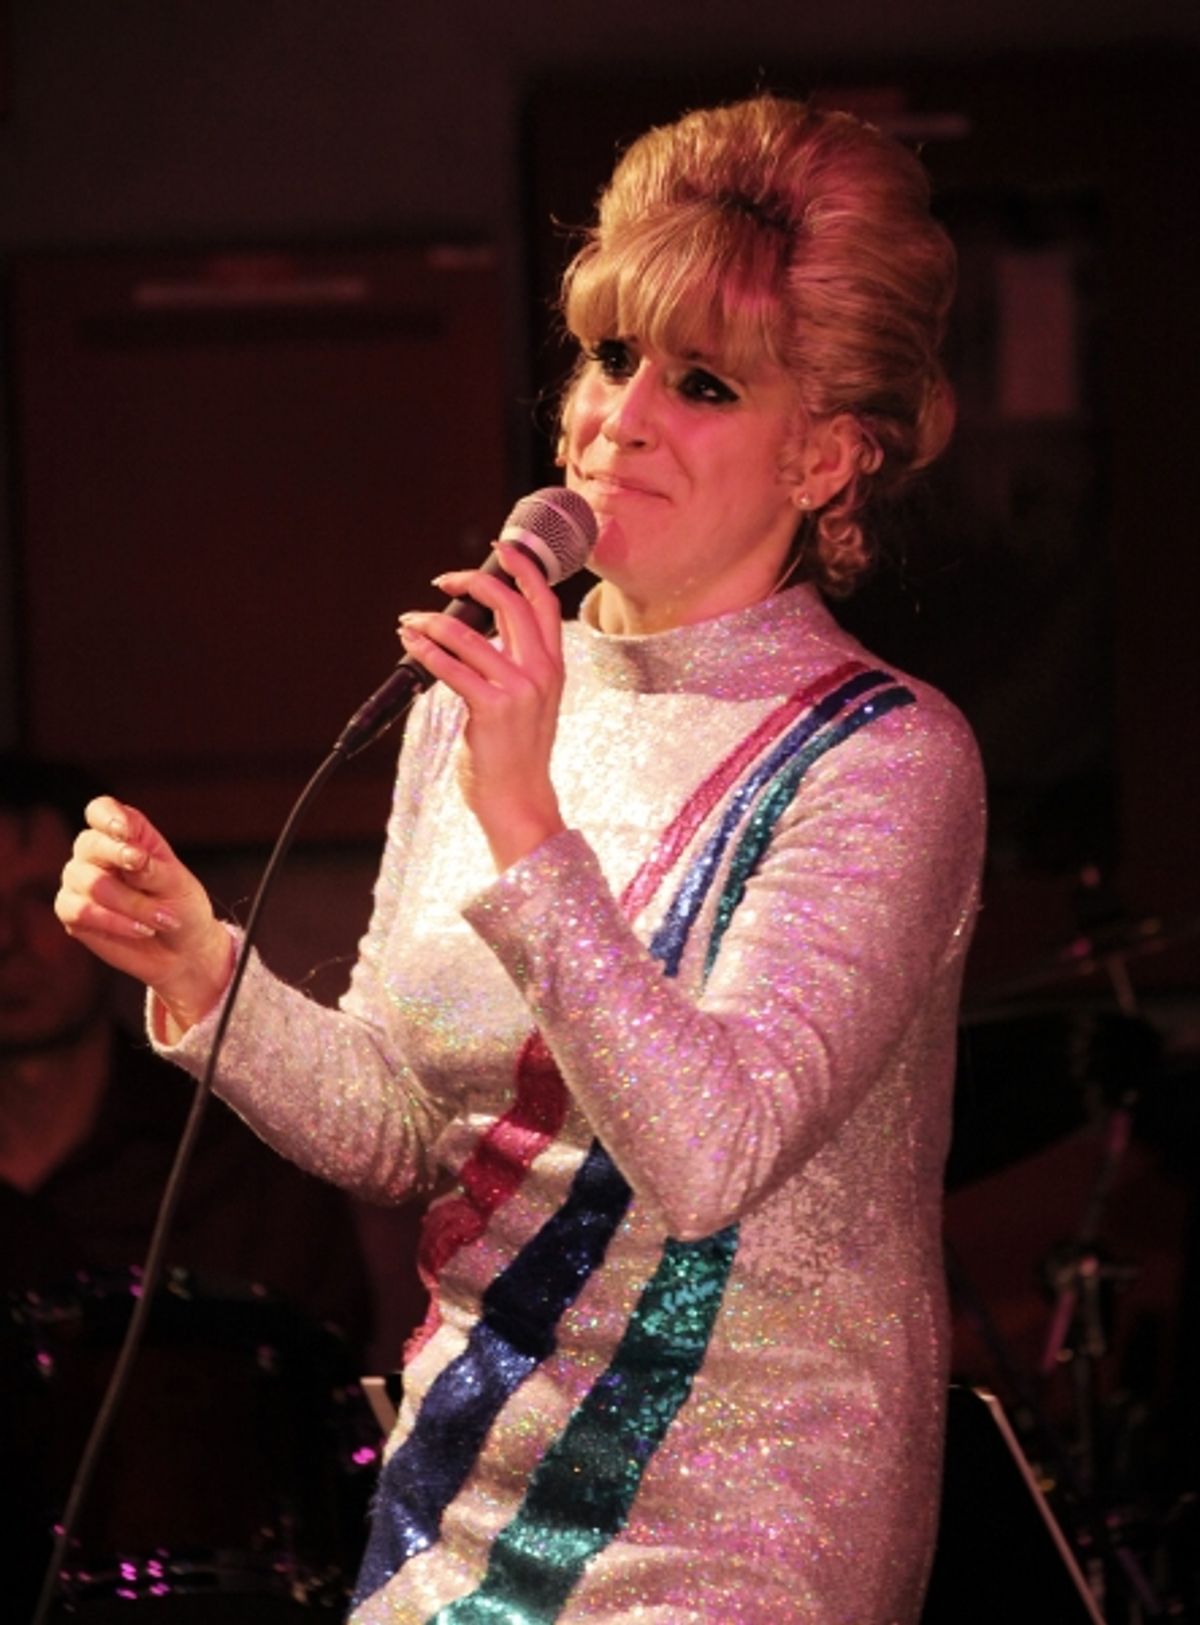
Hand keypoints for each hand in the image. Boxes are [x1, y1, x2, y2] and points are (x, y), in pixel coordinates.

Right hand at [56, 796, 233, 1036]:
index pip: (101, 811)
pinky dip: (115, 922)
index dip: (109, 817)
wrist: (182, 950)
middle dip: (122, 860)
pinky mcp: (72, 912)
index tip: (126, 832)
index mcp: (125, 835)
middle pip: (90, 843)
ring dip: (132, 903)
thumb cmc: (181, 906)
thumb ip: (153, 868)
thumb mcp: (177, 884)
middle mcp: (96, 853)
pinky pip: (81, 911)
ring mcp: (80, 881)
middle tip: (154, 881)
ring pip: (91, 882)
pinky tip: (141, 929)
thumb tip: (131, 856)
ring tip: (163, 920)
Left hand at [397, 543, 566, 869]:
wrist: (520, 799)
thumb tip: (478, 633)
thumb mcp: (530, 703)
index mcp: (553, 667)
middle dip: (472, 583)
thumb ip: (516, 666)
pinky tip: (410, 641)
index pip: (544, 602)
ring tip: (409, 621)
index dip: (524, 568)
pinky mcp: (491, 708)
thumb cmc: (517, 754)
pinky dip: (425, 649)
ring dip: (432, 621)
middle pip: (509, 604)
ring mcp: (518, 690)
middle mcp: (541, 673)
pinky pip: (450, 667)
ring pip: (469, 635)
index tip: (501, 549)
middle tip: (444, 581)